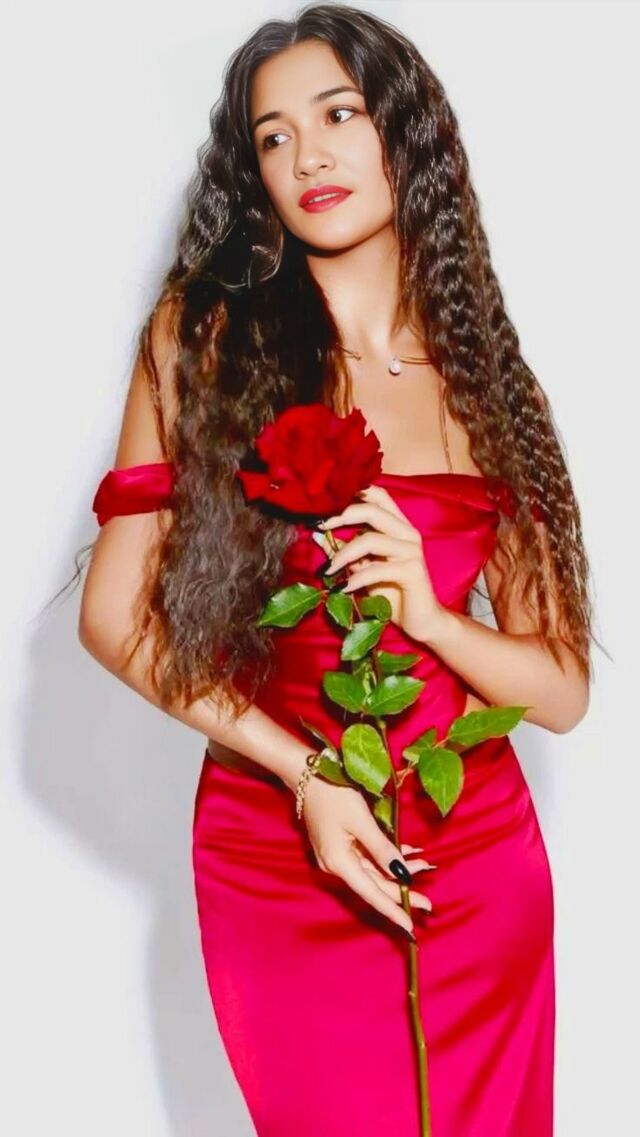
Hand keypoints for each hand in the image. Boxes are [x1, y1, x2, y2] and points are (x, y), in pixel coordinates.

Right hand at [301, 775, 433, 937]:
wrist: (306, 773)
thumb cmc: (333, 793)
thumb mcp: (361, 821)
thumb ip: (383, 849)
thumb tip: (402, 874)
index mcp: (339, 863)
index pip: (371, 893)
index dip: (392, 910)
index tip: (409, 928)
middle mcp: (337, 864)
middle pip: (374, 884)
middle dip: (401, 891)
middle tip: (428, 902)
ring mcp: (337, 854)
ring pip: (372, 870)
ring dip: (397, 869)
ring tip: (424, 867)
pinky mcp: (339, 844)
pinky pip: (366, 856)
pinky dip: (386, 855)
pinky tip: (406, 852)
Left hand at [318, 483, 447, 643]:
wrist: (421, 620)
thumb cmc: (392, 592)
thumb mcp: (363, 568)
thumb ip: (345, 551)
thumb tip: (317, 535)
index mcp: (398, 526)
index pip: (378, 495)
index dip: (353, 491)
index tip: (325, 504)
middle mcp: (407, 533)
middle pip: (372, 510)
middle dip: (341, 516)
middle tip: (319, 526)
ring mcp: (412, 551)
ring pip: (370, 540)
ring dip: (343, 554)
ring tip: (329, 570)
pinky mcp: (412, 571)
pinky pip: (376, 569)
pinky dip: (356, 579)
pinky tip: (344, 588)